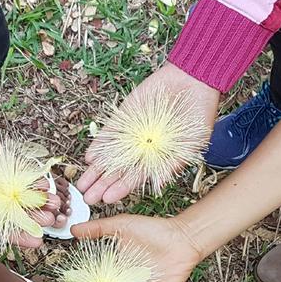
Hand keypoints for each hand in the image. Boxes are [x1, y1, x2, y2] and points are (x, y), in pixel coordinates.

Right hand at [0, 111, 56, 247]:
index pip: (3, 230)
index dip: (21, 238)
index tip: (37, 242)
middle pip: (18, 214)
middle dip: (35, 219)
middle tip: (50, 220)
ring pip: (24, 195)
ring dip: (40, 200)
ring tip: (54, 203)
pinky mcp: (1, 162)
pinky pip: (22, 173)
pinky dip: (34, 179)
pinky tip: (44, 185)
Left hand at [76, 62, 218, 204]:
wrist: (194, 81)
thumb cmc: (198, 114)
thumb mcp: (191, 143)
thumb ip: (172, 163)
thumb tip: (158, 185)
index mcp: (156, 159)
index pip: (134, 178)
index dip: (121, 189)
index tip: (107, 199)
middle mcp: (140, 149)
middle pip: (117, 171)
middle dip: (102, 184)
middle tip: (87, 198)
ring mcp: (130, 134)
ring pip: (109, 155)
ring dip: (96, 170)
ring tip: (82, 184)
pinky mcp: (124, 117)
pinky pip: (109, 133)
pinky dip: (100, 145)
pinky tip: (89, 158)